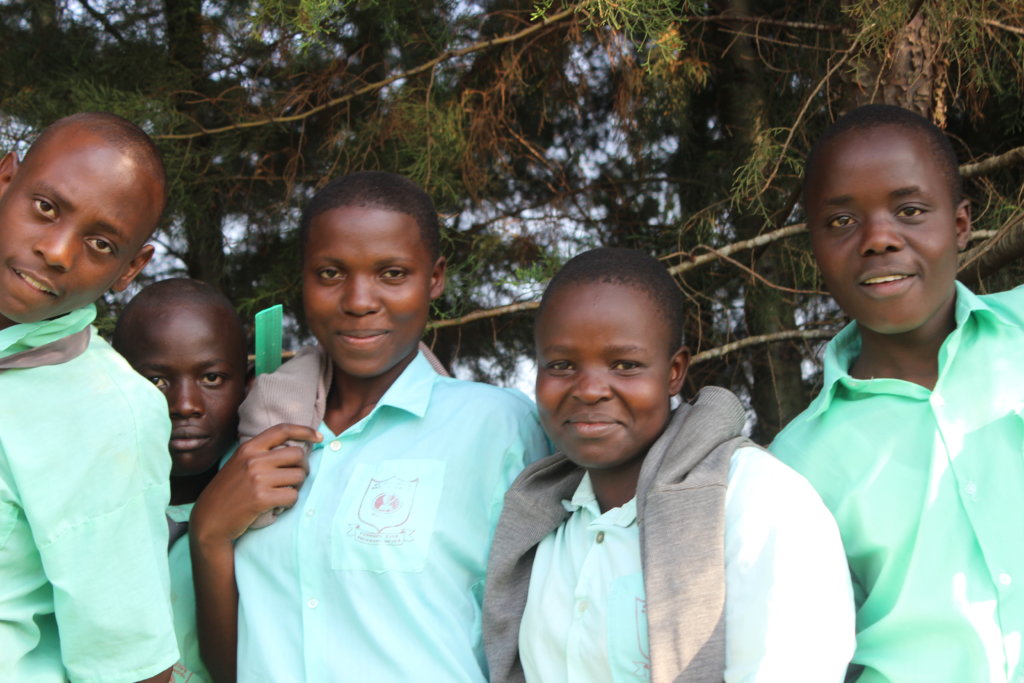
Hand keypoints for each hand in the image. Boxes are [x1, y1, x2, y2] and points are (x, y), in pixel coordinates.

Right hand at [191, 423, 320, 544]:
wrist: (210, 520)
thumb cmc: (229, 492)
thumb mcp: (239, 464)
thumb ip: (262, 454)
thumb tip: (296, 449)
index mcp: (248, 448)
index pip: (282, 430)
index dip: (304, 431)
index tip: (318, 437)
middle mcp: (253, 460)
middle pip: (298, 454)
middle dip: (303, 467)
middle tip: (295, 478)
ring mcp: (257, 479)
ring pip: (298, 476)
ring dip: (295, 487)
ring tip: (281, 493)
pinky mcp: (262, 498)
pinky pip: (293, 496)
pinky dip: (289, 502)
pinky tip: (277, 505)